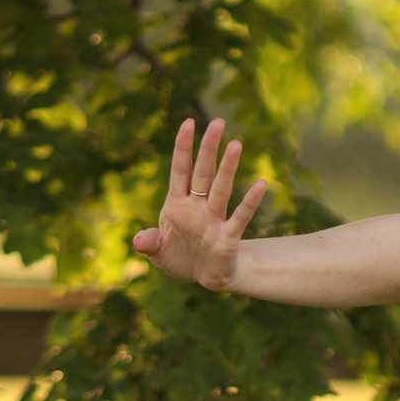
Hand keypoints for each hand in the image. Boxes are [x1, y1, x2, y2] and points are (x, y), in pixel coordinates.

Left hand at [132, 116, 269, 288]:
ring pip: (221, 189)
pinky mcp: (228, 237)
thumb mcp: (157, 252)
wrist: (203, 278)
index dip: (183, 147)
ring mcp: (213, 220)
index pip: (181, 170)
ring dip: (228, 168)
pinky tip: (261, 184)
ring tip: (236, 144)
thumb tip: (138, 241)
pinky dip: (249, 202)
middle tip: (218, 122)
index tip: (189, 122)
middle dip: (209, 147)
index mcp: (177, 204)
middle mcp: (197, 206)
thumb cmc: (179, 257)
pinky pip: (240, 216)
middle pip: (203, 172)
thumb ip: (149, 242)